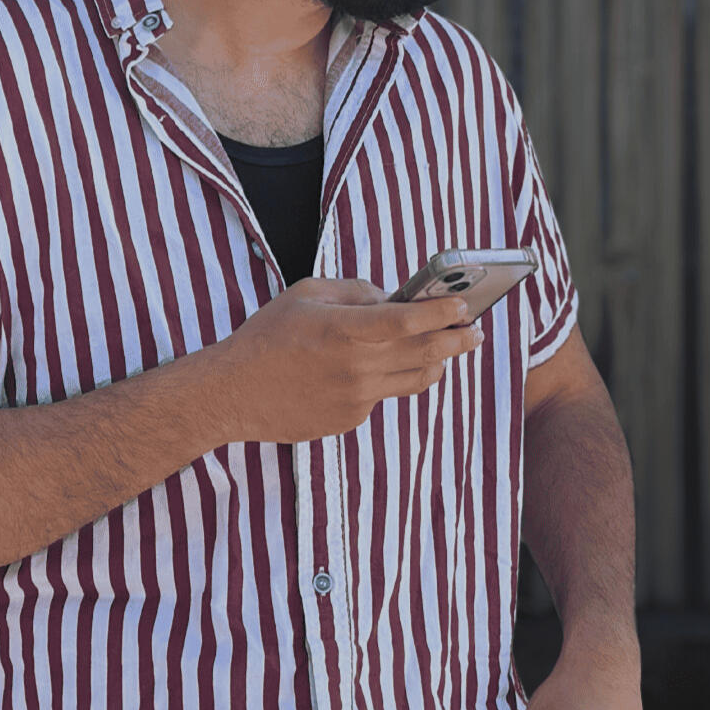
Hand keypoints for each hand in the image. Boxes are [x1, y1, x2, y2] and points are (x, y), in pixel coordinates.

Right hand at [217, 278, 482, 442]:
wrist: (233, 393)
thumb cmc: (267, 336)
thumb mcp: (306, 294)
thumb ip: (355, 291)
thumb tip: (393, 297)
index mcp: (344, 328)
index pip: (409, 319)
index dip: (442, 311)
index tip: (463, 305)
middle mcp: (356, 366)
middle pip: (427, 352)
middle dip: (458, 339)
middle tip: (475, 330)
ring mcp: (357, 397)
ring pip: (417, 379)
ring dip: (438, 361)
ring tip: (446, 349)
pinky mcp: (351, 418)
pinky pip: (384, 394)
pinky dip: (389, 377)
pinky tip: (376, 368)